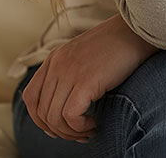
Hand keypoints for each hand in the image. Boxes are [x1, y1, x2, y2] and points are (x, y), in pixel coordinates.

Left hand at [21, 13, 157, 142]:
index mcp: (54, 59)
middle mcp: (57, 65)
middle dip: (59, 131)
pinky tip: (94, 123)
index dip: (40, 118)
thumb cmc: (117, 46)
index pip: (30, 96)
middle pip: (42, 112)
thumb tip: (68, 105)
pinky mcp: (86, 81)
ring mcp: (69, 72)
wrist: (136, 31)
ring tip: (89, 130)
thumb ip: (70, 72)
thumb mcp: (84, 55)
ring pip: (54, 118)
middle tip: (80, 134)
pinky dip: (80, 127)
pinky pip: (71, 116)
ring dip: (71, 132)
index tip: (58, 127)